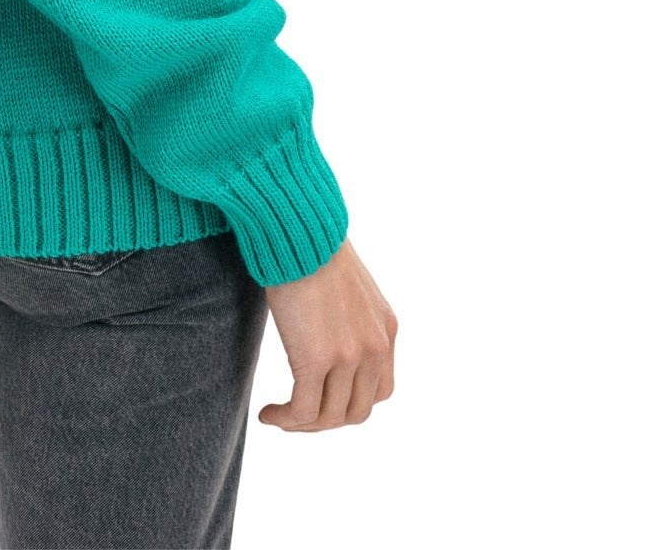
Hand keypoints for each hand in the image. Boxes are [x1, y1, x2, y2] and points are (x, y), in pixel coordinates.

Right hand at [257, 236, 396, 430]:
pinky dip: (285, 419)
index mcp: (385, 329)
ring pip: (329, 417)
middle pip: (356, 411)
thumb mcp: (348, 286)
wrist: (298, 228)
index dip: (350, 402)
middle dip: (326, 420)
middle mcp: (374, 347)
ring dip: (303, 425)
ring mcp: (348, 356)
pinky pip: (303, 410)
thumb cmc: (311, 245)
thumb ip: (349, 316)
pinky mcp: (316, 359)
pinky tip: (267, 414)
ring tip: (279, 417)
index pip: (380, 390)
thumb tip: (326, 332)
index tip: (321, 398)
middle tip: (297, 414)